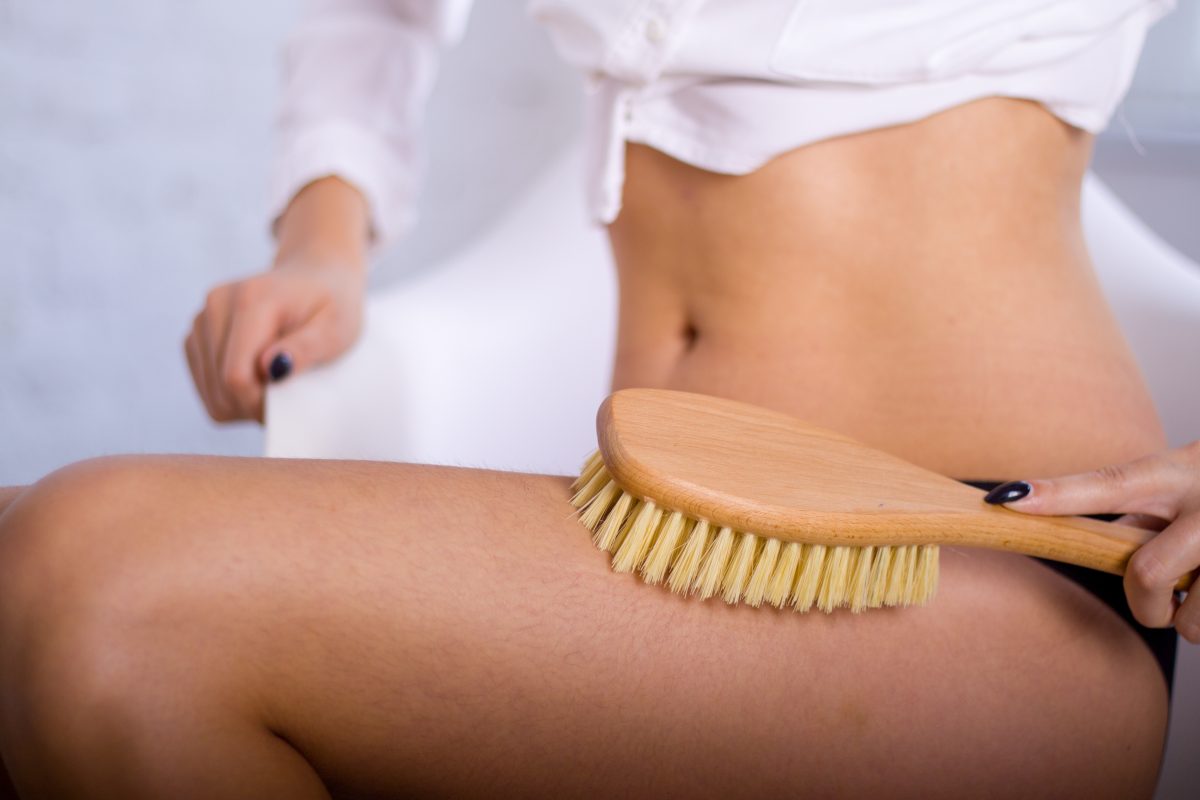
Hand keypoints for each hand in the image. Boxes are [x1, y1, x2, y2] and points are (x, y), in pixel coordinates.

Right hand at [184, 176, 370, 423]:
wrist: (316, 274)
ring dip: (242, 401)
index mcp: (252, 300)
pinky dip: (230, 393)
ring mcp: (203, 317)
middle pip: (220, 386)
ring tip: (277, 383)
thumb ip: (306, 349)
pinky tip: (259, 377)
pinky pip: (204, 383)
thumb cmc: (333, 305)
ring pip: (209, 389)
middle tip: (288, 397)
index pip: (236, 376)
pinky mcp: (198, 332)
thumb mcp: (337, 328)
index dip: (260, 405)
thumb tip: (270, 370)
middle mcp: (218, 304)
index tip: (290, 405)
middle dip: (253, 404)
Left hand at [984, 442, 1199, 642]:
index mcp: (1173, 473)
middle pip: (1145, 574)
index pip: (1105, 485)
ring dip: (1191, 619)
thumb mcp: (1182, 479)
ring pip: (1191, 618)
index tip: (1005, 499)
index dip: (1054, 495)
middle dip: (1144, 604)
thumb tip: (1086, 536)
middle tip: (1156, 601)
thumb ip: (1139, 511)